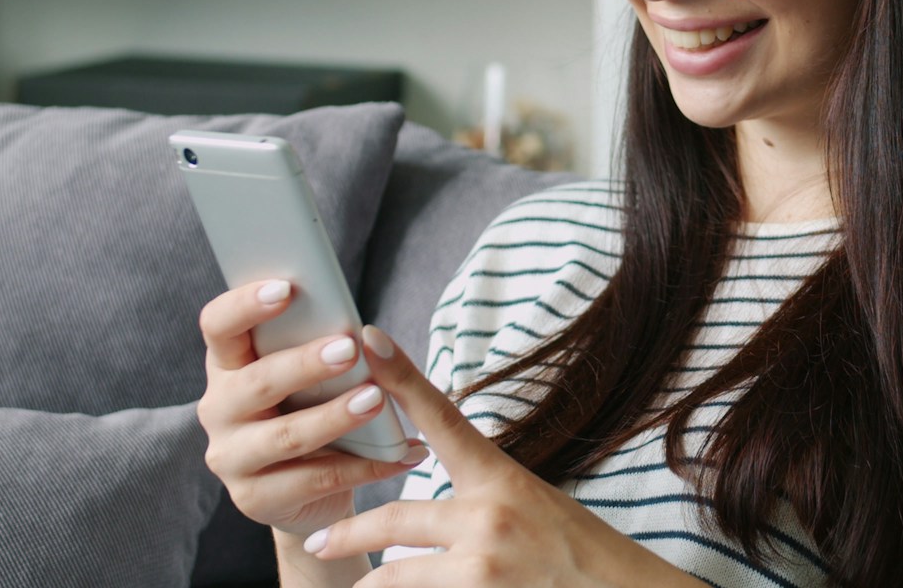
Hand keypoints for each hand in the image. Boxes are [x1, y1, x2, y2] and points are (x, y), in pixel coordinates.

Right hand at [195, 280, 430, 537]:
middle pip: (256, 381)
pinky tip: (399, 455)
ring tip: (376, 399)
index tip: (287, 288)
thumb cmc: (310, 409)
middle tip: (350, 349)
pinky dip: (363, 467)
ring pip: (286, 436)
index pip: (218, 326)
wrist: (305, 492)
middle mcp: (217, 409)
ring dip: (335, 416)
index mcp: (227, 365)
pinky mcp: (253, 498)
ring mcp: (231, 457)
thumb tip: (366, 330)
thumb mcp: (308, 376)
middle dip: (305, 364)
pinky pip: (314, 480)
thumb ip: (318, 346)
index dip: (245, 305)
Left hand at [298, 325, 706, 587]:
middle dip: (351, 533)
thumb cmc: (583, 556)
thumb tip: (423, 518)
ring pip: (396, 570)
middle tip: (319, 540)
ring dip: (370, 582)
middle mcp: (491, 515)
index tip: (366, 339)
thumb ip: (480, 500)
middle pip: (395, 517)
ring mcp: (485, 564)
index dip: (401, 377)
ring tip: (352, 586)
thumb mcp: (534, 507)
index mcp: (502, 479)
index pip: (443, 418)